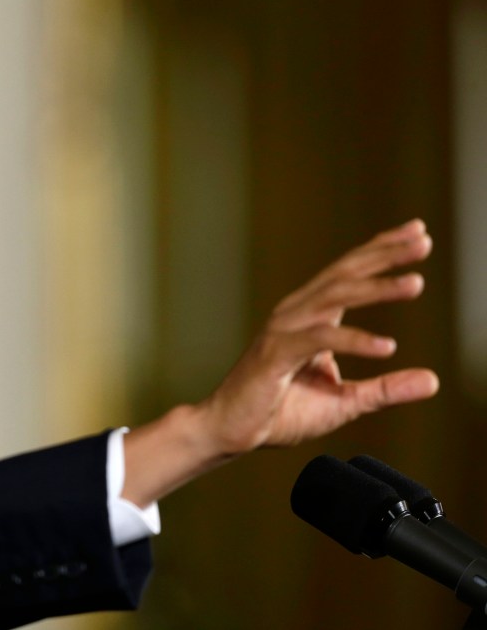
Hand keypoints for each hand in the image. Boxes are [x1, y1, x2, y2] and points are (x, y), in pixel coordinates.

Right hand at [198, 218, 437, 454]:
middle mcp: (296, 314)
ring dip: (376, 287)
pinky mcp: (275, 355)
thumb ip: (386, 388)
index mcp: (310, 316)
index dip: (382, 250)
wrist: (231, 430)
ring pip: (333, 297)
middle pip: (344, 273)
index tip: (418, 231)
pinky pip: (319, 339)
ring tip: (415, 283)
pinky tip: (387, 347)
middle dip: (384, 254)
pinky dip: (354, 340)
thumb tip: (432, 380)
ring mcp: (283, 331)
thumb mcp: (345, 401)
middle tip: (423, 240)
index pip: (349, 274)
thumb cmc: (279, 411)